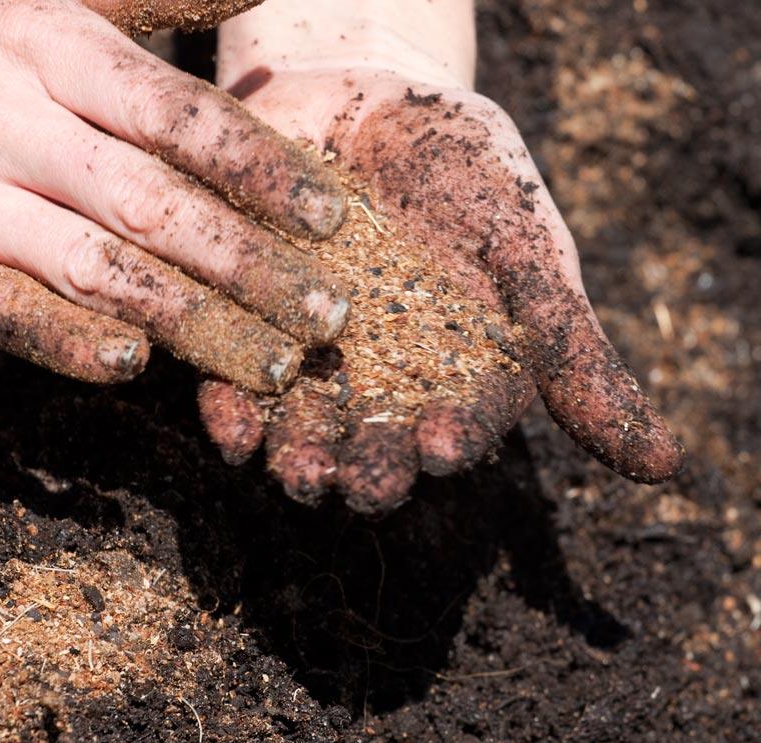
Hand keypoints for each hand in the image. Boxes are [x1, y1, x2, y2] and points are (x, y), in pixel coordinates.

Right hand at [0, 0, 348, 389]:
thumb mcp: (56, 1)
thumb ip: (155, 0)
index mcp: (47, 46)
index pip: (175, 114)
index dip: (259, 168)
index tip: (332, 220)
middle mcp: (8, 121)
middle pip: (152, 205)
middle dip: (249, 267)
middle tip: (326, 318)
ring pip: (97, 270)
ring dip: (193, 322)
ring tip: (273, 366)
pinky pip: (4, 310)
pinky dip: (67, 340)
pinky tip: (135, 362)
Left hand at [200, 4, 682, 512]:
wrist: (369, 101)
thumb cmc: (465, 175)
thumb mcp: (527, 251)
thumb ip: (573, 352)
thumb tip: (666, 468)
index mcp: (456, 376)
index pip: (464, 422)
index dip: (457, 434)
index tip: (445, 442)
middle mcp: (384, 385)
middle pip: (378, 442)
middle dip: (369, 467)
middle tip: (362, 484)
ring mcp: (312, 361)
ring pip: (306, 426)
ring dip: (299, 454)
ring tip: (298, 470)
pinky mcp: (249, 327)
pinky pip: (237, 378)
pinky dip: (233, 405)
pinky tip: (233, 429)